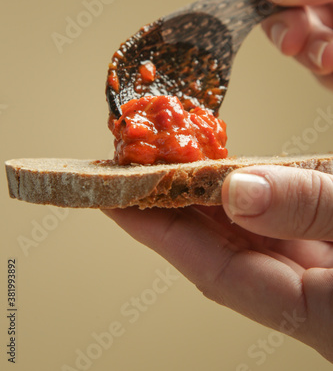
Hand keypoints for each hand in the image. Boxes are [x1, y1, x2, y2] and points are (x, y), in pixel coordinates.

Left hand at [103, 165, 332, 361]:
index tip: (115, 199)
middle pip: (220, 255)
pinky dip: (246, 200)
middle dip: (171, 209)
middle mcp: (309, 306)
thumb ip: (309, 208)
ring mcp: (319, 282)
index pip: (215, 272)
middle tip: (132, 170)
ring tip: (169, 165)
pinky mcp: (328, 258)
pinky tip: (225, 177)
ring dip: (205, 202)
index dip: (159, 232)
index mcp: (319, 316)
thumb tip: (236, 191)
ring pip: (245, 241)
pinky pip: (274, 230)